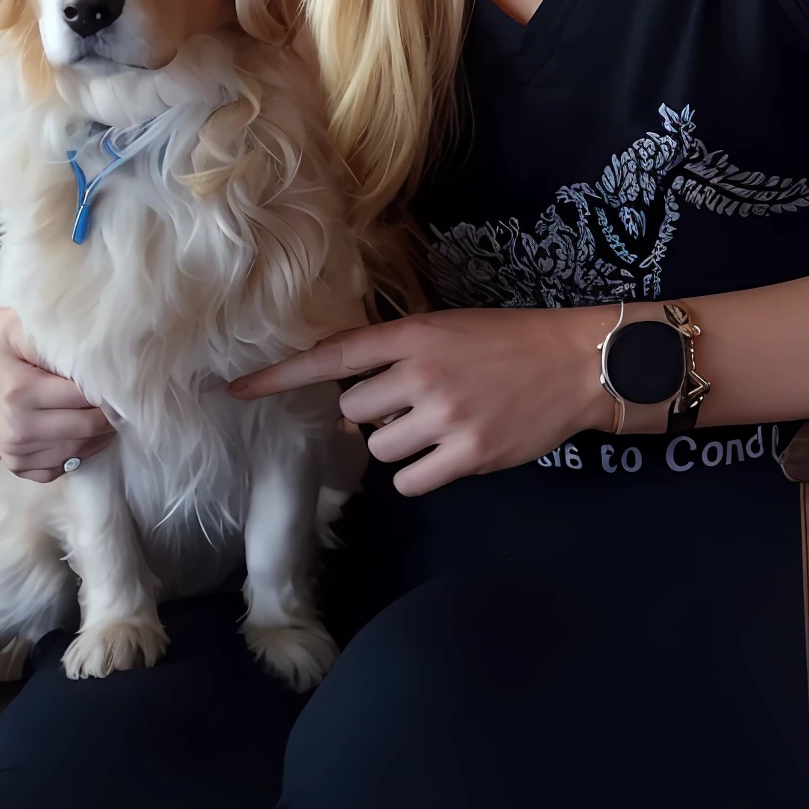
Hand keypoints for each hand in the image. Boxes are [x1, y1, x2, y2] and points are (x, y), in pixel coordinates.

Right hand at [0, 284, 115, 482]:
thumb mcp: (19, 321)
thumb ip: (55, 334)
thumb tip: (97, 351)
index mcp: (20, 392)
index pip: (87, 398)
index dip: (109, 387)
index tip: (122, 376)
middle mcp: (17, 428)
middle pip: (88, 428)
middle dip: (110, 413)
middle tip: (122, 394)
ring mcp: (14, 450)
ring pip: (78, 450)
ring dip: (99, 434)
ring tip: (108, 409)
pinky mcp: (14, 463)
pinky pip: (59, 469)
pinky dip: (77, 452)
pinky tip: (82, 430)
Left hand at [228, 307, 615, 495]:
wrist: (573, 364)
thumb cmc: (507, 342)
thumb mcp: (447, 328)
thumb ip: (397, 355)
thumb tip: (349, 405)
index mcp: (413, 334)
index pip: (332, 357)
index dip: (280, 376)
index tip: (236, 391)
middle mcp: (421, 374)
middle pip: (353, 411)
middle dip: (372, 414)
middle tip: (412, 403)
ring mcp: (444, 417)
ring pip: (379, 449)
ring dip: (398, 445)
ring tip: (437, 425)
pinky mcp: (468, 456)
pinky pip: (410, 480)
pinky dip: (420, 473)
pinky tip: (447, 453)